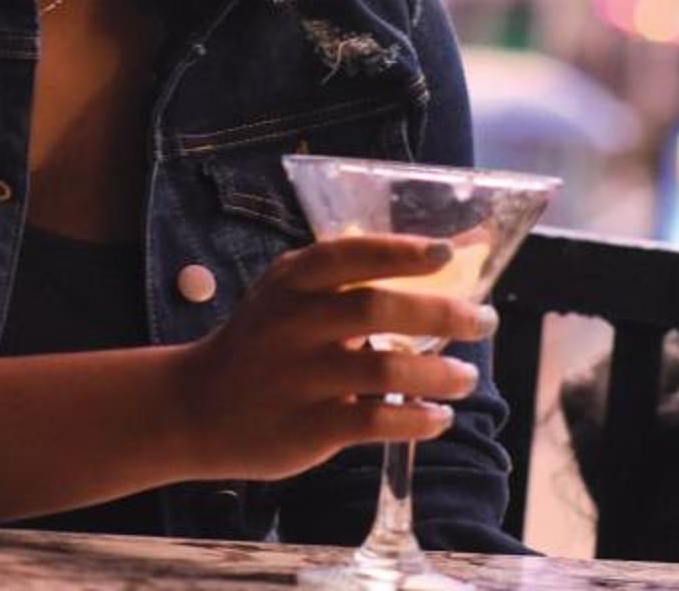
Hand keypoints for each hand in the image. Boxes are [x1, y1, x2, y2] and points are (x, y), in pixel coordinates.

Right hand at [168, 233, 496, 481]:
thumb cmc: (263, 341)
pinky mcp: (306, 427)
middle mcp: (294, 324)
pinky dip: (415, 420)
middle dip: (441, 314)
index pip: (351, 254)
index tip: (446, 253)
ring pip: (383, 371)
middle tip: (484, 320)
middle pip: (377, 310)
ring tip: (467, 378)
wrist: (194, 408)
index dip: (401, 252)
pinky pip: (374, 423)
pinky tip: (439, 417)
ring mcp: (299, 377)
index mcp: (294, 282)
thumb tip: (453, 251)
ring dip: (438, 375)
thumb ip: (355, 276)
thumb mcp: (290, 294)